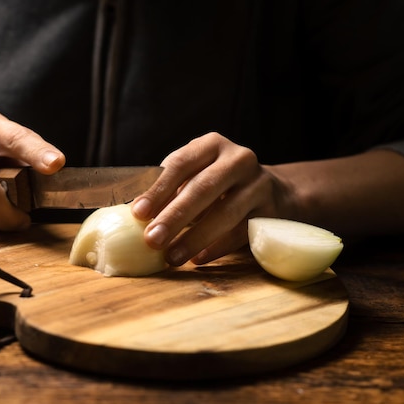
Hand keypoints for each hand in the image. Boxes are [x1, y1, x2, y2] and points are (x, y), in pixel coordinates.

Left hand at [131, 132, 290, 265]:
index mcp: (212, 144)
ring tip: (171, 257)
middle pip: (204, 188)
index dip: (158, 189)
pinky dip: (217, 247)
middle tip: (151, 239)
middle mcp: (239, 159)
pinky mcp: (271, 212)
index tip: (138, 213)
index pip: (180, 164)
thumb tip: (132, 215)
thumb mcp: (195, 175)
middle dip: (175, 216)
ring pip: (225, 213)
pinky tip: (197, 258)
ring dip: (194, 238)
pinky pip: (241, 232)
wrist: (271, 192)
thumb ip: (169, 188)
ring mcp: (259, 185)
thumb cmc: (217, 185)